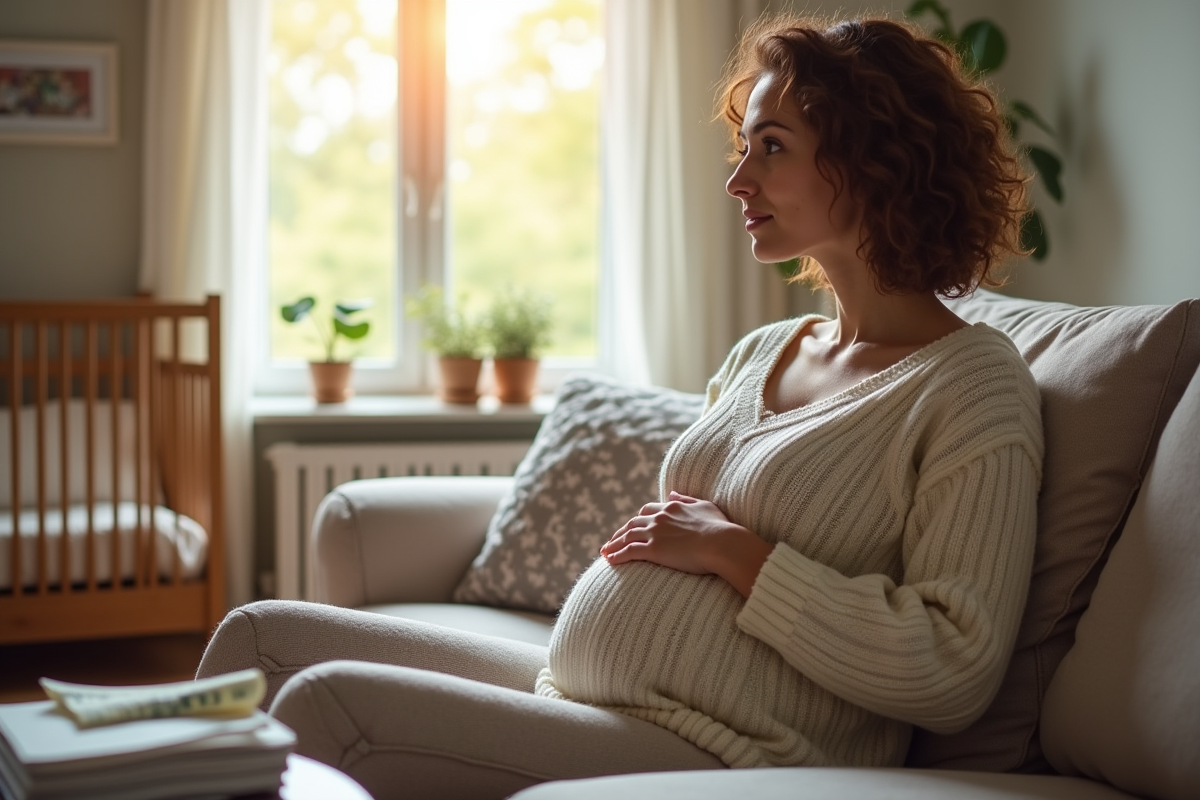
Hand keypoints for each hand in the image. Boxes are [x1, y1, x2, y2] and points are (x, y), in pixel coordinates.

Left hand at [600, 492, 772, 596]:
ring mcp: (655, 534)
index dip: (637, 520)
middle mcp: (660, 518)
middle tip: (612, 540)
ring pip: (627, 537)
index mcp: (672, 507)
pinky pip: (629, 551)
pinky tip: (609, 560)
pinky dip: (617, 555)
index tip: (631, 526)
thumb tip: (672, 493)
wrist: (723, 543)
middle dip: (620, 532)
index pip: (648, 511)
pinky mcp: (654, 550)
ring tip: (605, 552)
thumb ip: (686, 499)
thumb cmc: (721, 528)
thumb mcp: (705, 506)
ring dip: (614, 544)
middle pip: (632, 523)